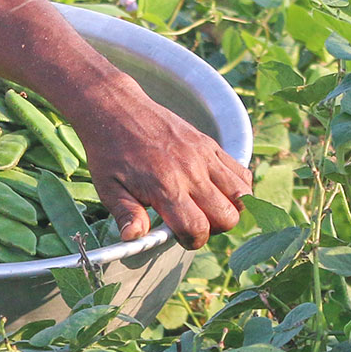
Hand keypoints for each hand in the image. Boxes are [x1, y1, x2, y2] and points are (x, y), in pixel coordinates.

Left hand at [72, 83, 251, 248]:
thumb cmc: (110, 153)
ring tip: (208, 208)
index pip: (197, 228)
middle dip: (213, 229)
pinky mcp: (210, 144)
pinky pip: (241, 172)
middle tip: (193, 222)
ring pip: (242, 196)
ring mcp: (204, 156)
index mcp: (165, 187)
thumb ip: (126, 214)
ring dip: (230, 210)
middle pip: (227, 216)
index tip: (179, 237)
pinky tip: (218, 192)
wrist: (117, 110)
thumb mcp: (108, 188)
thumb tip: (134, 237)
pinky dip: (239, 188)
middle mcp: (191, 171)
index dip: (191, 241)